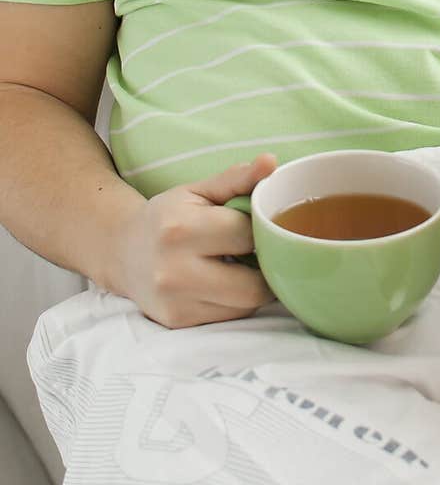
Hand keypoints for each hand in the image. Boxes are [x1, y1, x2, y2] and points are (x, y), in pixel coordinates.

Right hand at [113, 154, 278, 328]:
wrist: (123, 251)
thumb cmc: (168, 216)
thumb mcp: (198, 191)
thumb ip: (237, 178)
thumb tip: (272, 162)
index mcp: (180, 229)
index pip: (246, 235)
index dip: (259, 229)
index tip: (255, 225)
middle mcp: (174, 271)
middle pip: (253, 284)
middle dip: (263, 266)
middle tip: (258, 252)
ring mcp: (175, 302)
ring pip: (245, 306)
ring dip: (252, 287)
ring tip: (241, 266)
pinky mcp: (177, 322)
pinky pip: (228, 318)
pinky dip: (235, 302)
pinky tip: (223, 283)